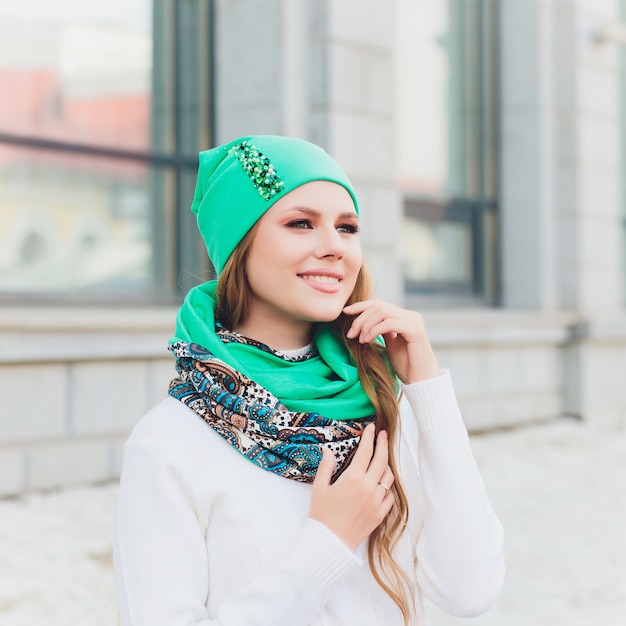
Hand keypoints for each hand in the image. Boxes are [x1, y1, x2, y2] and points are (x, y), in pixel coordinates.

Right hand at [309, 424, 394, 549]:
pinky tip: (383, 483)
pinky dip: (388, 486)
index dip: (369, 437)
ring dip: (386, 464)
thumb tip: (328, 451)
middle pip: (381, 459)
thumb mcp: (319, 488)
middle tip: (382, 434)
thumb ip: (326, 467)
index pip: (365, 451)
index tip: (371, 428)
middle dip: (383, 444)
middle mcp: (368, 487)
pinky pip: (390, 495)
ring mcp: (377, 501)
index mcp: (353, 478)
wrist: (330, 544)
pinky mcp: (380, 514)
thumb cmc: (321, 516)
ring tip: (382, 458)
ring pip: (389, 477)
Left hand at [343, 299, 440, 383]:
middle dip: (360, 318)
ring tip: (359, 340)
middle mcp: (410, 316)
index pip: (379, 304)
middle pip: (379, 306)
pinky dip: (374, 330)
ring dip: (366, 324)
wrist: (421, 381)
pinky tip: (367, 341)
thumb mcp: (390, 344)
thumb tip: (362, 322)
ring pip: (382, 312)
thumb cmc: (405, 365)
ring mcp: (414, 321)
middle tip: (350, 334)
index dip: (361, 306)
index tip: (345, 312)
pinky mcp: (415, 330)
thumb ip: (380, 330)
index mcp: (404, 317)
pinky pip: (389, 323)